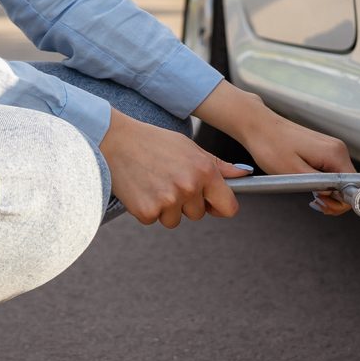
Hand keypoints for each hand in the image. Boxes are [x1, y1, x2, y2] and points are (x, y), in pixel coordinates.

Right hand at [99, 108, 252, 228]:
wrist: (115, 140)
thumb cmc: (153, 142)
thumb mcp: (190, 147)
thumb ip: (219, 165)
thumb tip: (244, 174)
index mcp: (204, 170)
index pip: (228, 207)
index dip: (219, 207)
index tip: (210, 204)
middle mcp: (189, 187)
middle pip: (198, 215)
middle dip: (185, 203)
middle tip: (167, 180)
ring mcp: (168, 200)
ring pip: (175, 220)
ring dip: (165, 208)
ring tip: (153, 183)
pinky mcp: (147, 211)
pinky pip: (154, 220)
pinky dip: (146, 208)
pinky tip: (140, 188)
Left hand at [192, 80, 357, 215]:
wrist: (257, 125)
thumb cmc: (270, 146)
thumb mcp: (294, 172)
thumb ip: (319, 185)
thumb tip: (336, 194)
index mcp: (335, 154)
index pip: (355, 186)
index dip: (342, 202)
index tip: (323, 204)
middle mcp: (338, 149)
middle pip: (349, 183)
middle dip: (334, 199)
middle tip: (314, 203)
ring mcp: (331, 147)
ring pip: (340, 179)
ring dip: (328, 192)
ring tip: (311, 197)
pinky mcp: (323, 149)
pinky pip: (331, 171)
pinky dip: (323, 183)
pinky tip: (309, 186)